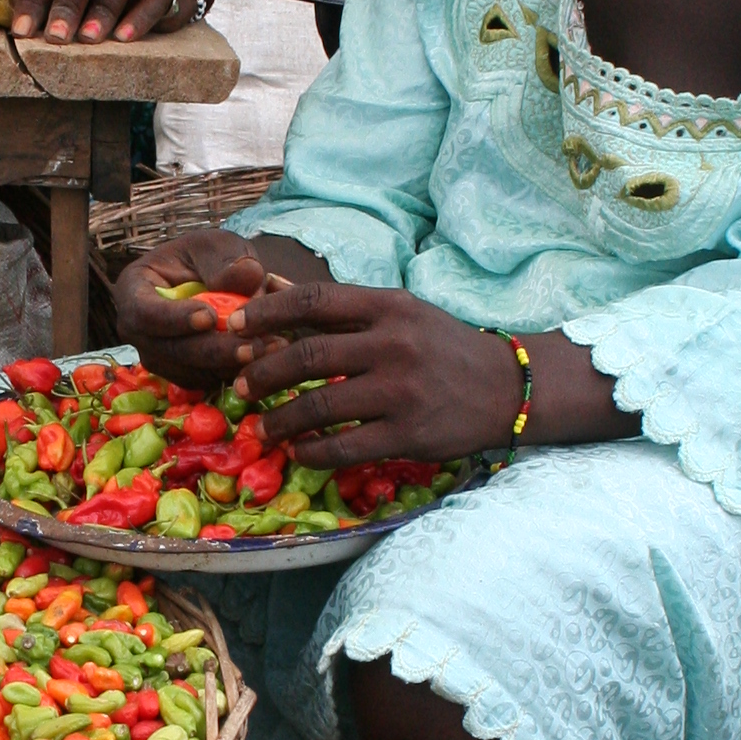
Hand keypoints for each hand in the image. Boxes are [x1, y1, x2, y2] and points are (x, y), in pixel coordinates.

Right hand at [113, 233, 272, 391]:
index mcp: (134, 289)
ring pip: (189, 371)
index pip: (144, 312)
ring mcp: (158, 355)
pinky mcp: (182, 373)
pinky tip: (266, 358)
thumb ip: (230, 260)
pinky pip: (204, 381)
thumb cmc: (207, 258)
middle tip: (251, 345)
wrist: (215, 278)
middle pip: (169, 350)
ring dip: (229, 365)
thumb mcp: (218, 246)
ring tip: (270, 349)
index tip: (209, 316)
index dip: (174, 319)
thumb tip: (247, 276)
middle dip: (212, 350)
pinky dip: (234, 372)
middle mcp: (138, 330)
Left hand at [233, 276, 523, 466]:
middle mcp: (393, 345)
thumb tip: (268, 286)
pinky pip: (346, 447)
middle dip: (264, 373)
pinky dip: (313, 452)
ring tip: (261, 428)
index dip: (266, 312)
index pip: (314, 301)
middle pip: (309, 356)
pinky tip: (299, 453)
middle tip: (241, 385)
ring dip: (281, 420)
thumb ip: (340, 307)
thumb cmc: (441, 347)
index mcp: (388, 307)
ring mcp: (402, 391)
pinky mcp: (409, 434)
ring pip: (321, 407)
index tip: (234, 327)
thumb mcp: (399, 312)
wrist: (506, 387)